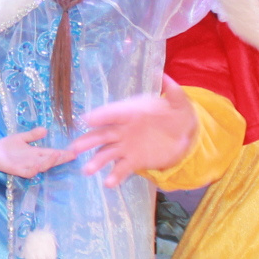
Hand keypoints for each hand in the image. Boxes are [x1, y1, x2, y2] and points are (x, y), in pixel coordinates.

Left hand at [0, 126, 74, 178]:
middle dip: (60, 158)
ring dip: (49, 162)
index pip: (52, 153)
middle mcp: (34, 161)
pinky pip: (28, 172)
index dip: (63, 153)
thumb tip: (45, 129)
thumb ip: (32, 135)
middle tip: (71, 154)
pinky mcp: (18, 171)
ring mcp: (27, 167)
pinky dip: (34, 169)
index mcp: (36, 153)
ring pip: (42, 167)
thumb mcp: (21, 138)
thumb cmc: (7, 147)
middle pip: (50, 161)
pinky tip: (39, 165)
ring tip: (56, 155)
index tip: (75, 151)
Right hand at [69, 76, 197, 187]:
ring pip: (106, 152)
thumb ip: (172, 93)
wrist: (185, 136)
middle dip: (87, 140)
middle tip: (74, 148)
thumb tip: (163, 75)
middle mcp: (123, 129)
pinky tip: (108, 184)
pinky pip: (121, 168)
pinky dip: (114, 176)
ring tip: (87, 171)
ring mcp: (126, 146)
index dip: (101, 116)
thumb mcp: (180, 104)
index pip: (114, 113)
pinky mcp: (133, 160)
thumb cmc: (178, 115)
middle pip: (102, 134)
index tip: (86, 119)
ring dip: (96, 161)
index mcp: (131, 112)